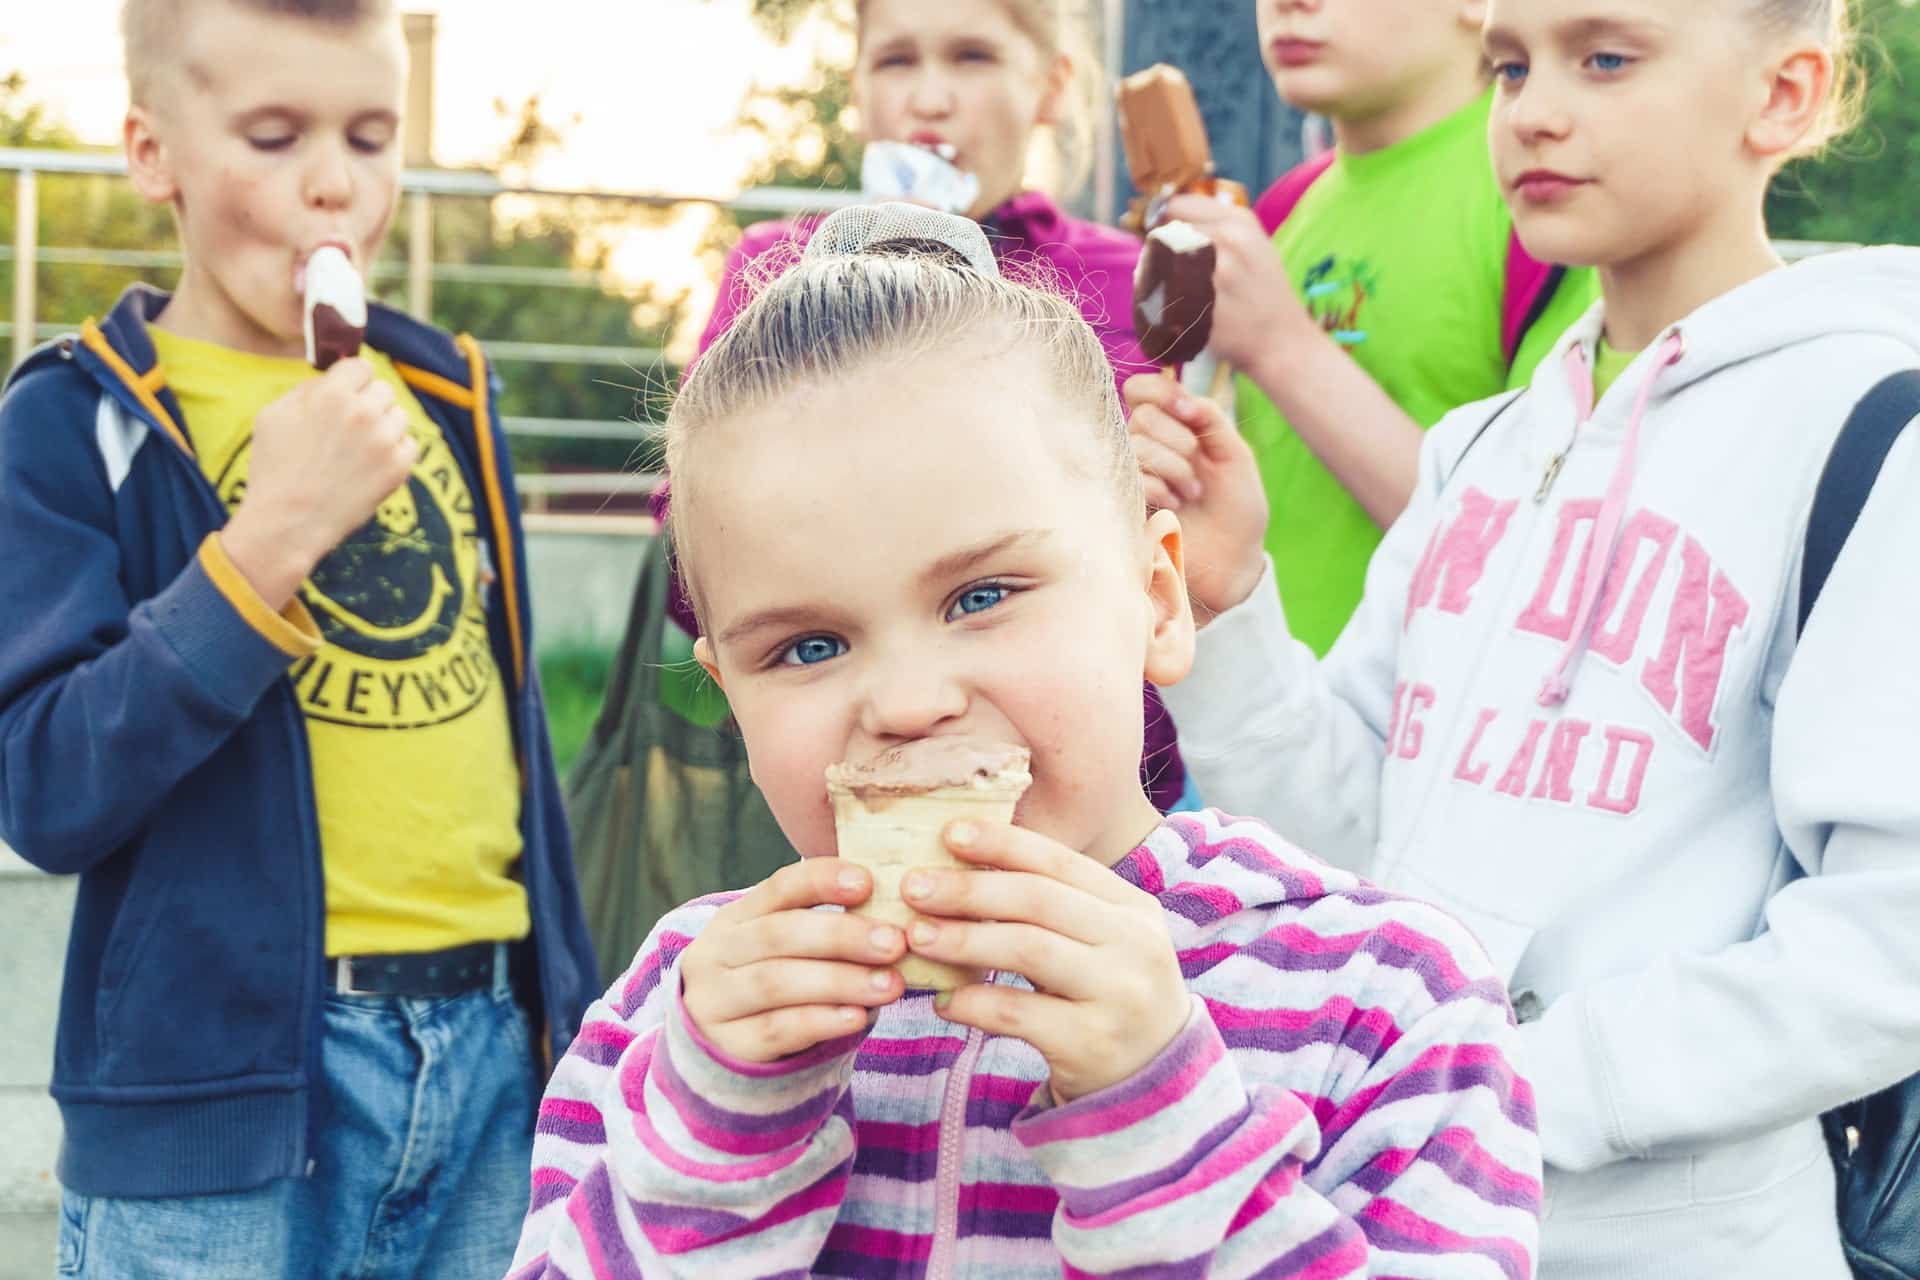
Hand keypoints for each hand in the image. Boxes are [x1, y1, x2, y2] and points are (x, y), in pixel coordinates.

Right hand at [220, 358, 420, 607]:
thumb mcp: (274, 414)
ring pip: (400, 416)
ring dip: (384, 427)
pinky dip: (396, 453)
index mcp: (331, 393)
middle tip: (351, 429)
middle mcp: (362, 412)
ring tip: (359, 450)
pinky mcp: (398, 467)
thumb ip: (307, 389)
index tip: (348, 395)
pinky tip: (371, 465)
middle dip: (369, 404)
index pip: (361, 366)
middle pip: (383, 389)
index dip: (353, 381)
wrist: (288, 522)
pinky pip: (410, 445)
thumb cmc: (275, 468)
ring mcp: (384, 440)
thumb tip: (334, 377)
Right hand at [679, 858, 907, 1063]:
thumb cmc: (779, 982)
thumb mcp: (788, 947)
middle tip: (894, 943)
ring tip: (890, 985)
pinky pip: (777, 1029)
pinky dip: (821, 1020)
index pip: (778, 887)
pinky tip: (857, 1016)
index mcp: (737, 917)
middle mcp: (717, 953)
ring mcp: (716, 1001)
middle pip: (779, 934)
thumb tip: (897, 911)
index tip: (867, 882)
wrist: (727, 1048)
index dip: (821, 880)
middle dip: (841, 936)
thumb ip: (827, 927)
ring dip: (840, 981)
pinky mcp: (729, 1045)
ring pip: (777, 982)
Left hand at [900, 822, 1189, 1103]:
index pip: (1060, 862)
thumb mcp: (1100, 939)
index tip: (949, 834)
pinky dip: (972, 1002)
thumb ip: (1050, 905)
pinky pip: (1017, 1014)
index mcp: (1132, 906)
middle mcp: (1135, 944)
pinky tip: (943, 1001)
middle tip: (914, 887)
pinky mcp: (1092, 1043)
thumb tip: (962, 861)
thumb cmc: (1107, 992)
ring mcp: (1118, 995)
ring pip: (1028, 950)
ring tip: (917, 936)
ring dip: (964, 939)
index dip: (1002, 844)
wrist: (1154, 1074)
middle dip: (969, 889)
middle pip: (1039, 900)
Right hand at [1125, 373, 1268, 618]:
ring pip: (1136, 444)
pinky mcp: (1122, 503)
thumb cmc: (1235, 508)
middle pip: (1142, 416)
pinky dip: (1159, 487)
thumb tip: (1182, 395)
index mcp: (1169, 428)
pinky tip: (1174, 507)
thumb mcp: (1234, 453)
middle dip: (1179, 440)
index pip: (1141, 390)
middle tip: (1198, 468)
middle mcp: (1144, 447)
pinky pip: (1130, 476)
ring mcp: (1130, 475)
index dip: (1162, 392)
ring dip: (1174, 468)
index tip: (1189, 412)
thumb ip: (1210, 417)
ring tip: (1191, 494)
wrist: (1232, 560)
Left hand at [1161, 193, 1311, 373]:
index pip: (1178, 204)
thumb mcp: (1254, 245)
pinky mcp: (1201, 305)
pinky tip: (1172, 308)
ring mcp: (1213, 274)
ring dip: (1155, 275)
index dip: (1164, 219)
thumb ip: (1217, 226)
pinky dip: (1157, 301)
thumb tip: (1167, 218)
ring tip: (1172, 290)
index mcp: (1240, 221)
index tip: (1164, 234)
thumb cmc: (1265, 294)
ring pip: (1157, 264)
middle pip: (1164, 234)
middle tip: (1171, 270)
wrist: (1283, 341)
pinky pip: (1159, 296)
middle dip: (1160, 250)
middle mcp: (1227, 241)